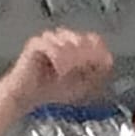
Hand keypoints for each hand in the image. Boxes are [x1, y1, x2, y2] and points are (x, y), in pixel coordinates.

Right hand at [0, 28, 114, 110]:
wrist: (26, 96)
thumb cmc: (49, 90)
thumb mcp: (80, 85)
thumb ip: (94, 73)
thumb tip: (108, 61)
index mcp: (73, 46)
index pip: (92, 39)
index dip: (99, 50)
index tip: (104, 62)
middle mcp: (62, 40)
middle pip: (82, 39)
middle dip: (86, 56)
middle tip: (85, 69)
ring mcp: (49, 39)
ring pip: (68, 42)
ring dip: (72, 59)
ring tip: (68, 73)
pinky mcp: (36, 44)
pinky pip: (53, 47)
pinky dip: (59, 60)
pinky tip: (59, 71)